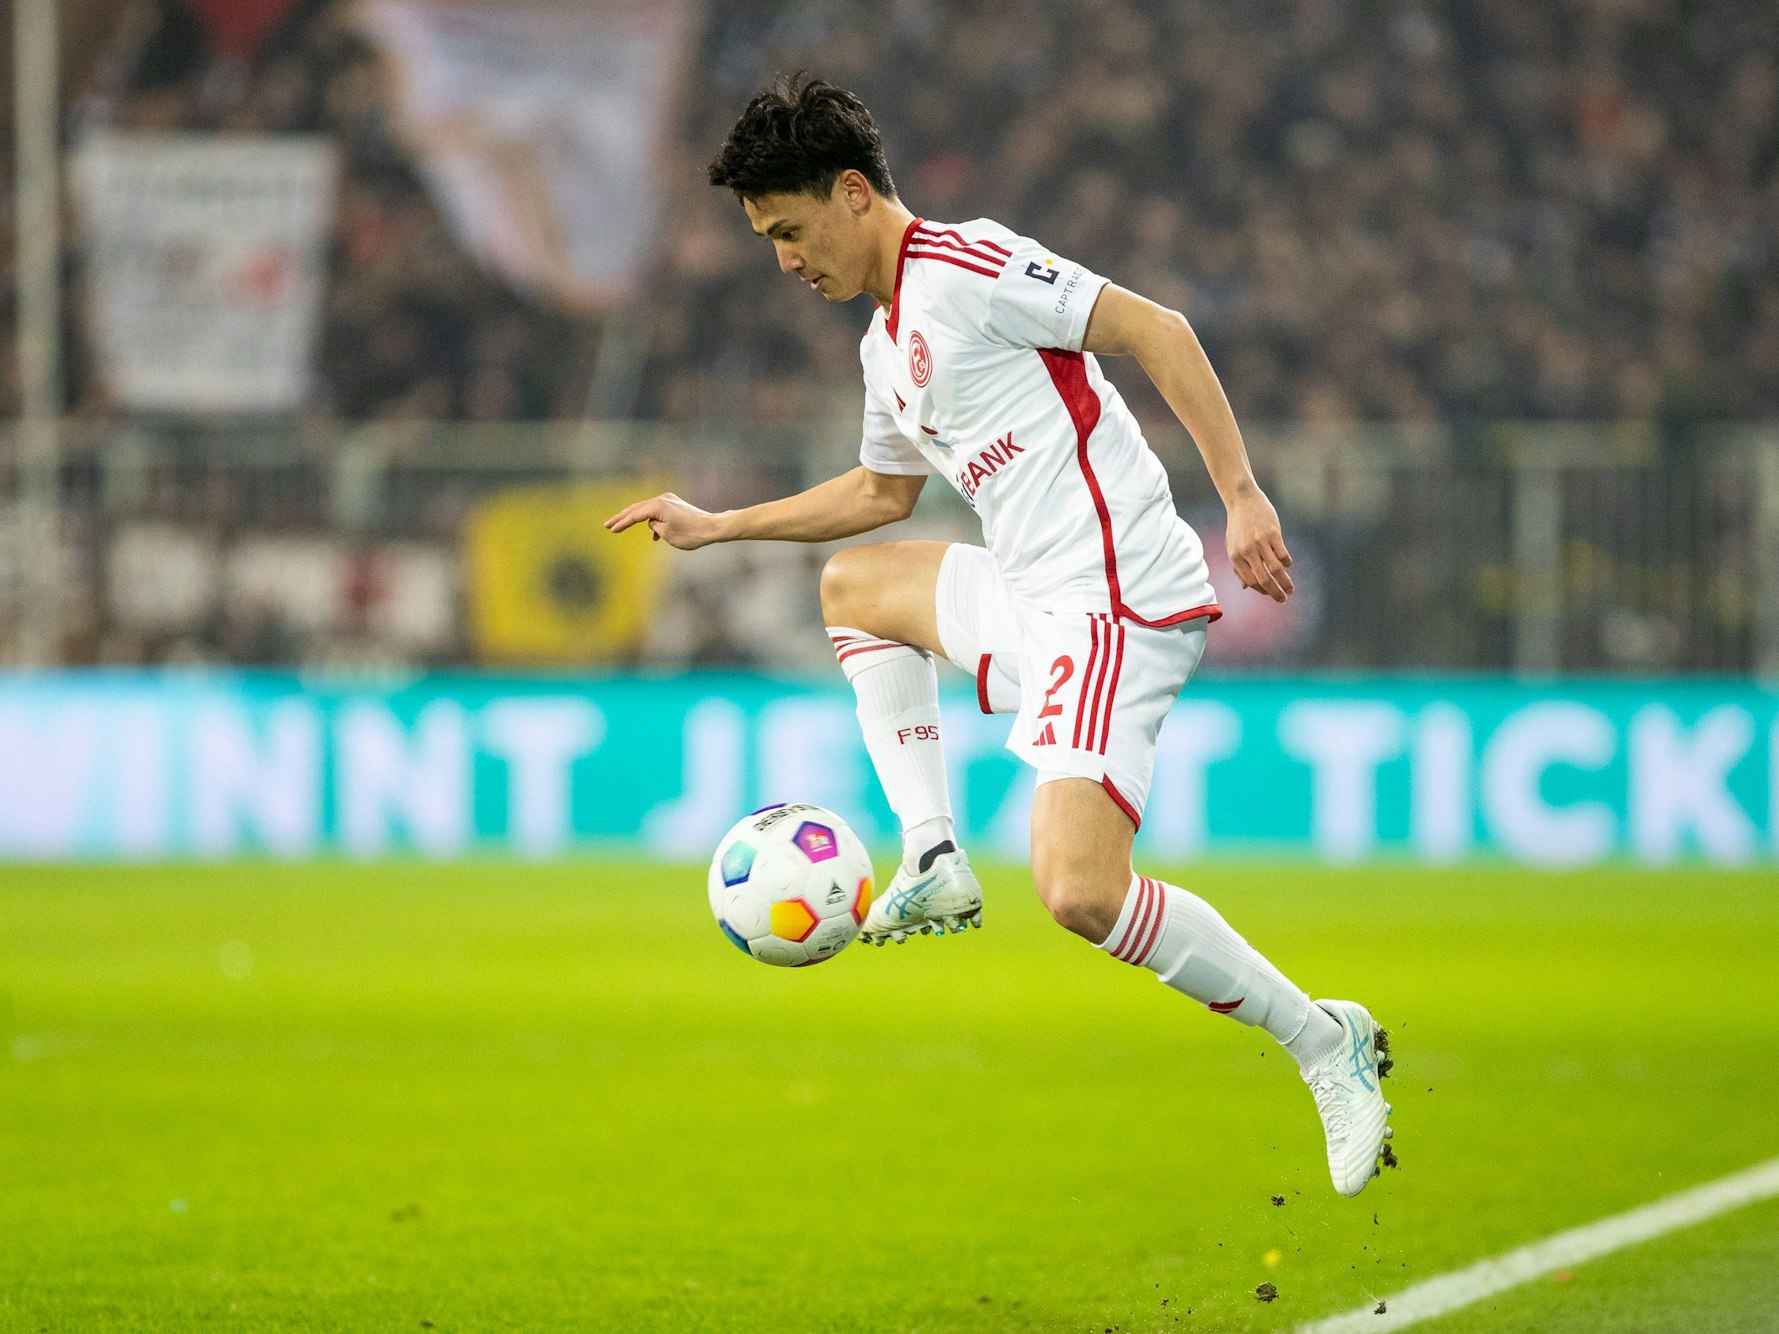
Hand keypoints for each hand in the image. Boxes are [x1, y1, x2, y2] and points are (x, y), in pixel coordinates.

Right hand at [603, 492, 723, 549]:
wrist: (712, 528)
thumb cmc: (691, 534)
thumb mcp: (667, 534)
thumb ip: (654, 527)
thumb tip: (651, 523)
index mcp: (658, 505)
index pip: (635, 515)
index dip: (622, 523)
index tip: (611, 530)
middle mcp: (662, 499)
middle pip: (637, 508)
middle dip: (622, 517)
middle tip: (607, 525)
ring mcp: (669, 500)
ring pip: (646, 509)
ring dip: (635, 519)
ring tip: (621, 526)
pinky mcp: (675, 504)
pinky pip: (657, 511)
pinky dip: (652, 521)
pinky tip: (653, 534)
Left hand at [1224, 488, 1293, 602]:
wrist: (1242, 500)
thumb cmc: (1238, 525)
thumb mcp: (1232, 546)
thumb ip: (1238, 567)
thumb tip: (1245, 587)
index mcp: (1236, 557)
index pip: (1251, 581)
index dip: (1262, 590)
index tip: (1270, 594)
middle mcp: (1247, 552)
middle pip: (1264, 579)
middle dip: (1275, 592)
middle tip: (1283, 599)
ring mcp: (1260, 542)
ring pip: (1275, 569)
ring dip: (1285, 582)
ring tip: (1291, 589)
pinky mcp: (1272, 533)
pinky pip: (1282, 553)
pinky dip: (1287, 562)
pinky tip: (1288, 565)